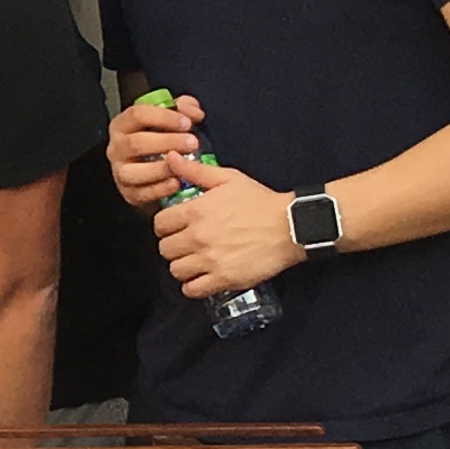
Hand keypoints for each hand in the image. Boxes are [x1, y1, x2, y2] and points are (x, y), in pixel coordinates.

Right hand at [106, 94, 204, 213]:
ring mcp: (120, 172)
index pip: (137, 115)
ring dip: (161, 168)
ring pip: (133, 171)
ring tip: (184, 166)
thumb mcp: (172, 119)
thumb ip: (184, 108)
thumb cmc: (163, 141)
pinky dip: (160, 189)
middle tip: (193, 143)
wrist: (157, 172)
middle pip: (136, 142)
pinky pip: (141, 193)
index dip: (164, 117)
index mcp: (123, 125)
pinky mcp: (128, 194)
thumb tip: (192, 112)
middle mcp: (117, 148)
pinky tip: (177, 182)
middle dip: (167, 142)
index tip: (187, 123)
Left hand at [152, 163, 301, 301]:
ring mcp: (210, 260)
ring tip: (194, 261)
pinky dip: (193, 286)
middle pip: (164, 249)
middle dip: (173, 246)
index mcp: (195, 211)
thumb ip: (195, 171)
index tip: (175, 227)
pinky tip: (201, 278)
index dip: (165, 226)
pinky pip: (192, 290)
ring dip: (182, 266)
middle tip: (185, 245)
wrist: (290, 226)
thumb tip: (171, 158)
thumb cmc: (260, 201)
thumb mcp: (228, 179)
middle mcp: (198, 237)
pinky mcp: (224, 279)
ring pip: (175, 270)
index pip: (159, 224)